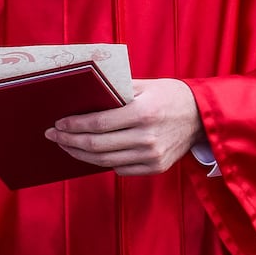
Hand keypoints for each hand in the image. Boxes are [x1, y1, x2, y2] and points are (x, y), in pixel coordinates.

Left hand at [44, 78, 203, 175]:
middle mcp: (147, 138)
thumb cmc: (169, 95)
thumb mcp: (144, 85)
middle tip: (53, 135)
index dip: (74, 125)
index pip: (98, 123)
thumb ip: (115, 90)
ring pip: (105, 161)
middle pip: (97, 145)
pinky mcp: (156, 167)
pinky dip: (102, 162)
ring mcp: (152, 156)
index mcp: (142, 113)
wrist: (202, 116)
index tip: (58, 123)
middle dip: (69, 140)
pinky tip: (89, 153)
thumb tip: (83, 95)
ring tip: (65, 145)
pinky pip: (120, 169)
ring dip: (80, 154)